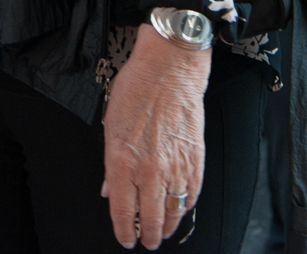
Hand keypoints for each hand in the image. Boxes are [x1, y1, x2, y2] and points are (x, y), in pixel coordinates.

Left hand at [101, 27, 210, 248]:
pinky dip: (186, 207)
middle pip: (151, 220)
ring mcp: (175, 168)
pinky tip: (181, 209)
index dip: (124, 232)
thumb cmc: (138, 90)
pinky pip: (192, 195)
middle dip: (148, 237)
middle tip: (147, 241)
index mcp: (123, 162)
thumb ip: (111, 165)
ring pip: (174, 212)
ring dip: (169, 227)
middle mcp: (149, 171)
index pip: (123, 212)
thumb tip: (110, 189)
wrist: (169, 70)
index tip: (125, 239)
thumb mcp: (110, 126)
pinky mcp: (196, 161)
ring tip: (164, 232)